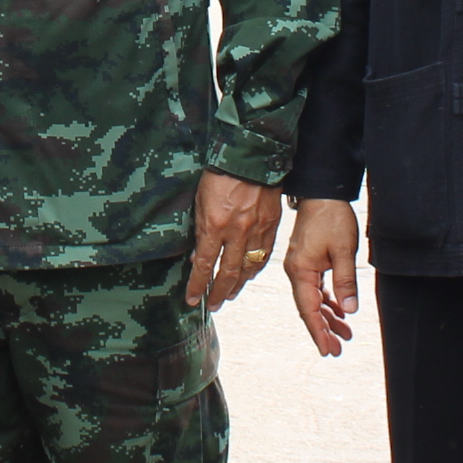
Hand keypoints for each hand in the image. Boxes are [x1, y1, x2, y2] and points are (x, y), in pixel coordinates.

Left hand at [185, 169, 284, 309]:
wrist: (251, 157)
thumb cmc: (220, 174)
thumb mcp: (200, 201)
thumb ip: (200, 231)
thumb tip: (199, 256)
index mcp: (215, 225)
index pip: (205, 265)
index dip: (197, 285)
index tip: (192, 299)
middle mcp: (237, 233)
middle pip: (227, 273)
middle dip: (218, 293)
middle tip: (212, 305)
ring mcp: (256, 232)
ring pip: (248, 268)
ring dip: (237, 285)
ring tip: (229, 295)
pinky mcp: (271, 227)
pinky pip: (263, 256)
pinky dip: (255, 270)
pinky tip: (248, 276)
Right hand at [283, 198, 359, 356]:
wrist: (322, 192)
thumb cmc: (332, 217)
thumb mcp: (344, 250)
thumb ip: (345, 281)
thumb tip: (348, 310)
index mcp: (301, 270)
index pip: (309, 309)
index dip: (319, 332)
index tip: (328, 350)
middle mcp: (296, 271)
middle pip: (309, 308)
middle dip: (324, 330)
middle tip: (338, 349)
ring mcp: (300, 266)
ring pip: (313, 300)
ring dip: (328, 317)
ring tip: (345, 334)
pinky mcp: (307, 260)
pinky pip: (315, 288)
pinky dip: (326, 302)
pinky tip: (338, 311)